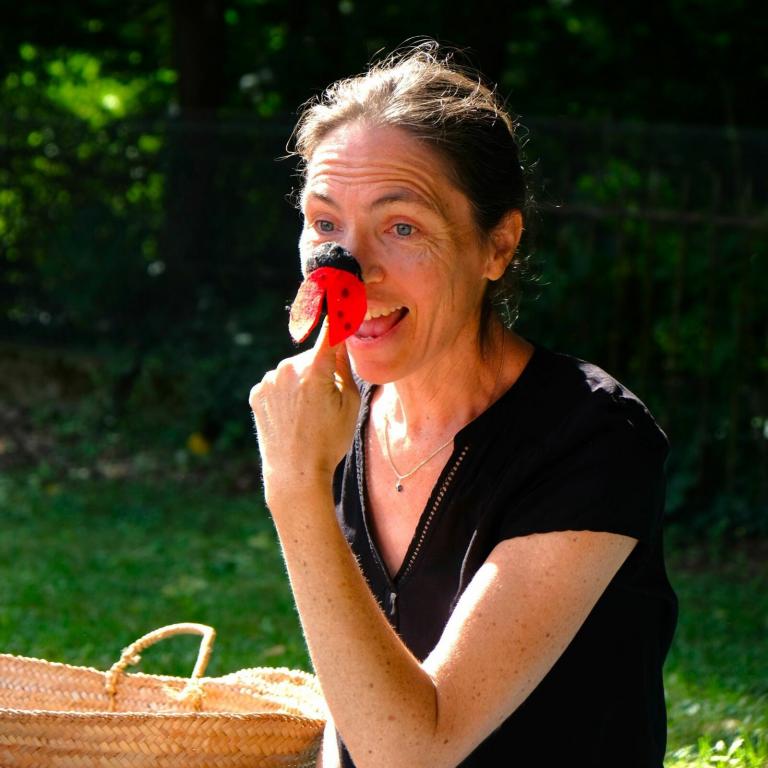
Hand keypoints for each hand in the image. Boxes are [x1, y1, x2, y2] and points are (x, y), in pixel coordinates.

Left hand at [249, 321, 359, 505]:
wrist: (295, 473)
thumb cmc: (329, 441)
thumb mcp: (351, 404)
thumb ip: (346, 368)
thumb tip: (341, 341)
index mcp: (315, 370)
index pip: (330, 332)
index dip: (338, 313)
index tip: (341, 291)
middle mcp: (288, 369)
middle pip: (311, 359)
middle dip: (319, 371)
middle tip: (326, 403)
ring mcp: (269, 381)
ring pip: (292, 372)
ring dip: (300, 383)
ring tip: (305, 415)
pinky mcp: (256, 392)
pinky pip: (276, 384)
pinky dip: (283, 394)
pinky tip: (290, 416)